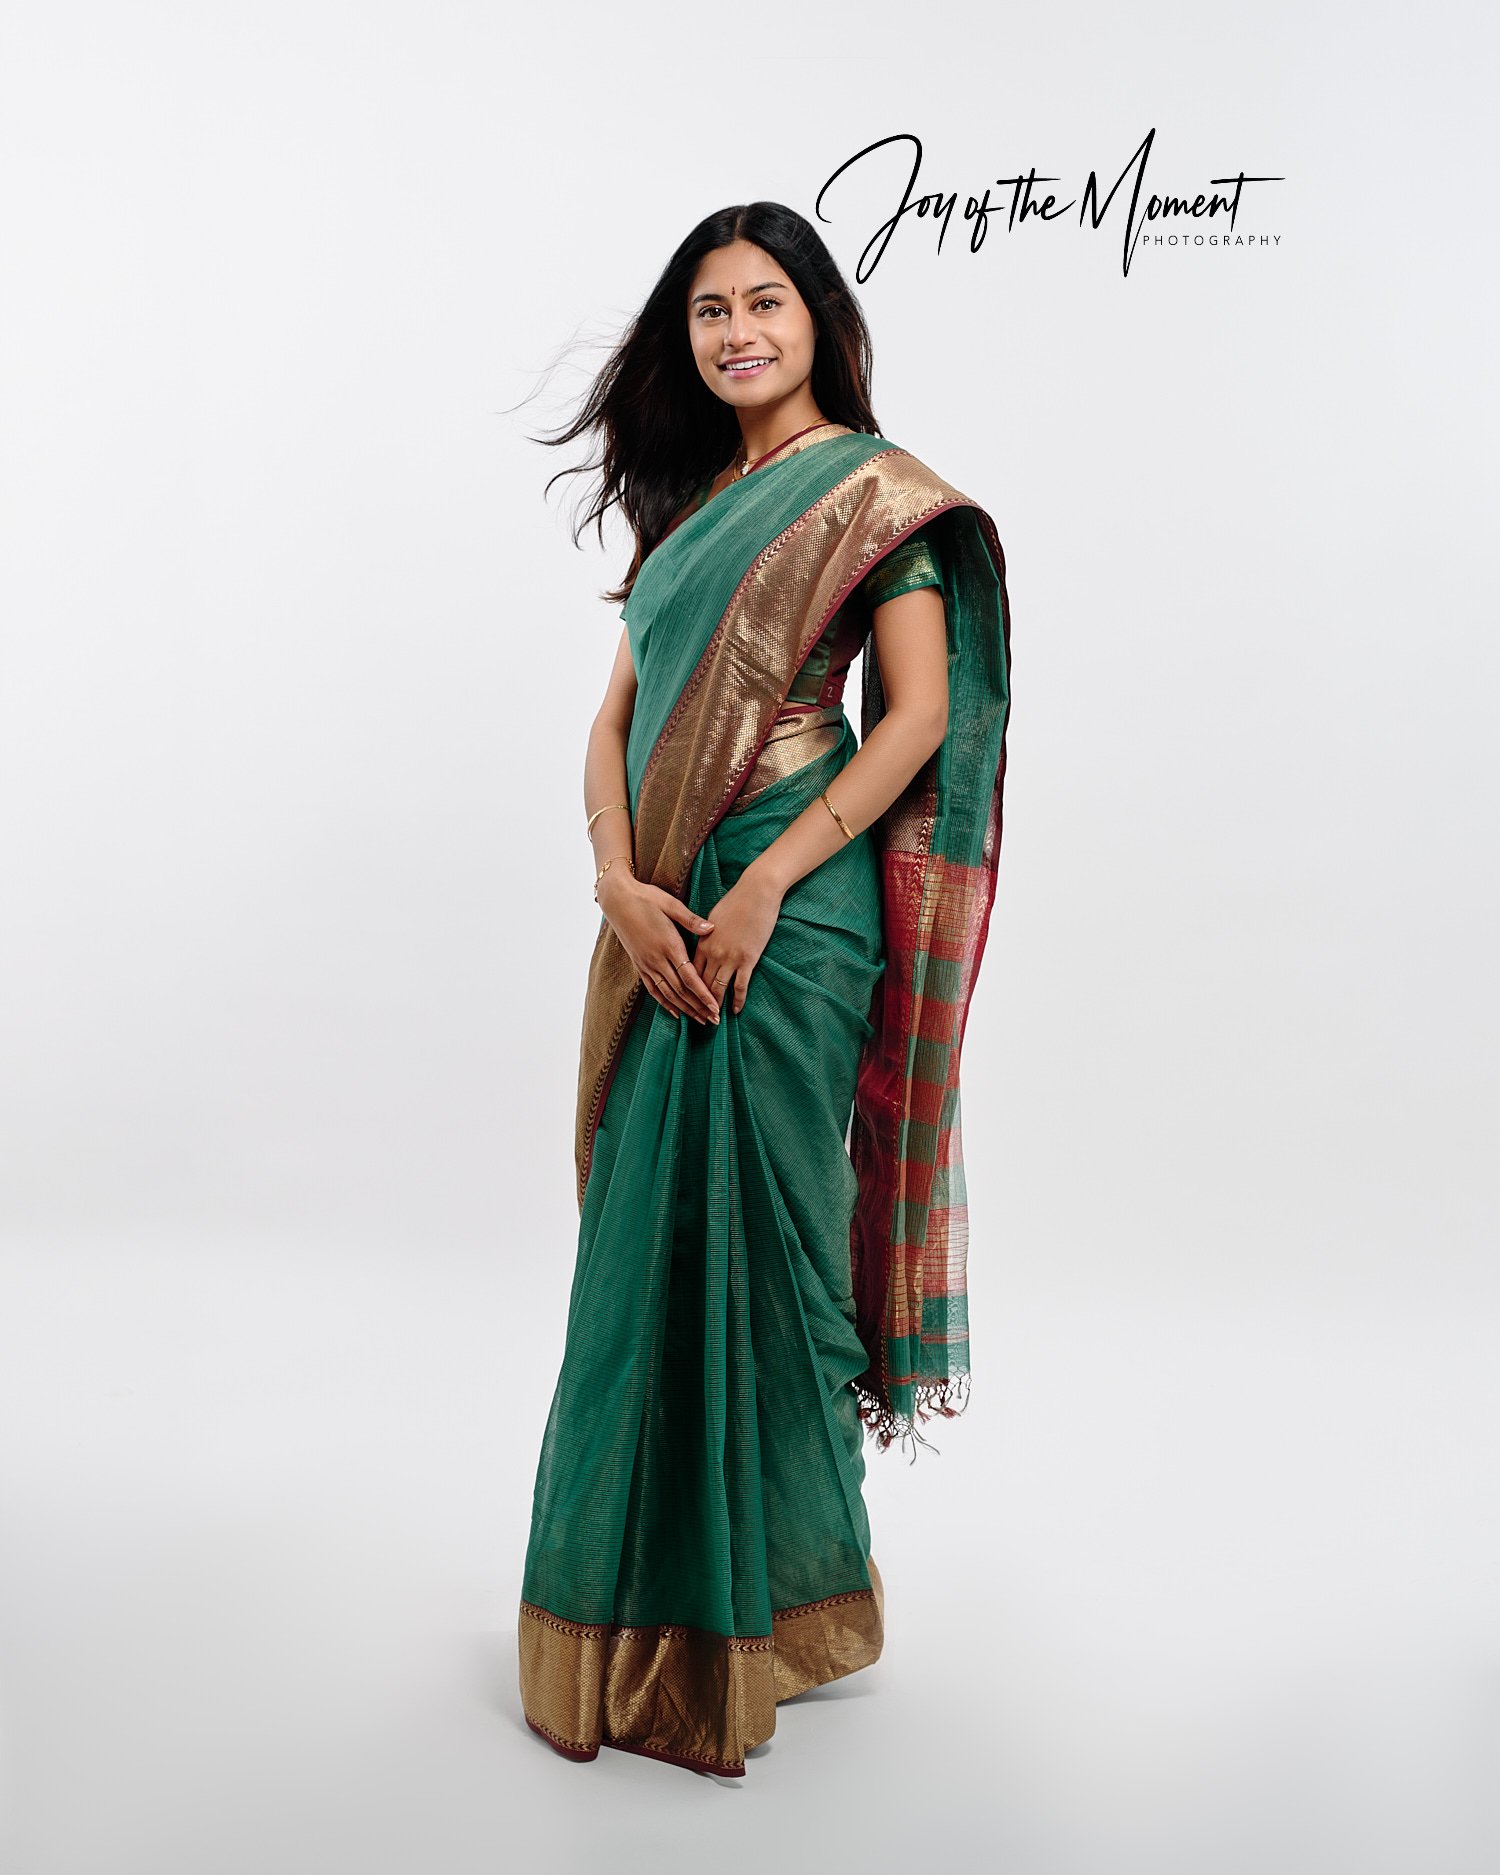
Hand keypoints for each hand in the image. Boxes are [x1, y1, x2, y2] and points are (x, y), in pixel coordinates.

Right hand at [596, 871, 721, 1023]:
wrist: (617, 900)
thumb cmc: (646, 898)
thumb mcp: (670, 904)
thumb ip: (691, 920)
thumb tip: (711, 929)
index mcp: (669, 945)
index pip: (690, 977)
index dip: (703, 995)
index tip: (715, 1007)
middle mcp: (657, 959)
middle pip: (681, 991)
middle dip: (698, 1007)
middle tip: (714, 1020)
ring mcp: (646, 964)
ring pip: (668, 994)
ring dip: (684, 1009)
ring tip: (699, 1020)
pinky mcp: (639, 964)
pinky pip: (653, 989)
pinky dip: (664, 1003)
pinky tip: (675, 1012)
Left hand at [693, 865, 784, 1015]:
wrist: (756, 891)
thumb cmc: (735, 900)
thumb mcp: (713, 917)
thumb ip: (704, 933)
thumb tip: (701, 942)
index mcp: (702, 943)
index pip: (690, 972)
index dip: (687, 988)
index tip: (684, 1000)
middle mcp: (713, 953)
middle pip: (701, 984)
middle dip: (698, 1003)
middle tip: (696, 1018)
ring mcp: (730, 958)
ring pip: (718, 989)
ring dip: (715, 1006)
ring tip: (713, 1020)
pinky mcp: (747, 959)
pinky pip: (740, 986)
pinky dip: (737, 1000)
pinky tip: (735, 1011)